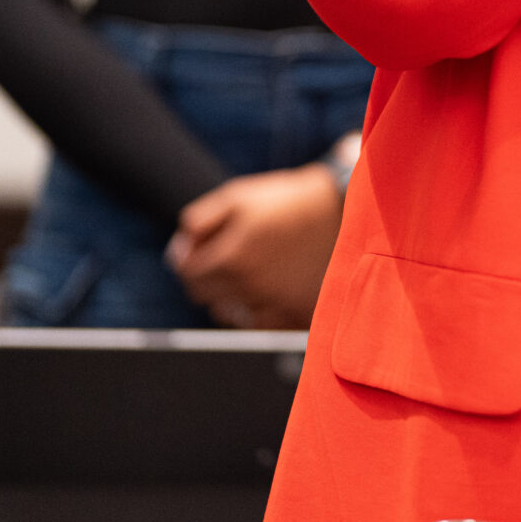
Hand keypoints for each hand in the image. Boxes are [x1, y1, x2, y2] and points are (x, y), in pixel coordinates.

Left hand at [167, 163, 344, 327]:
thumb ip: (199, 222)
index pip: (188, 274)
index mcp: (231, 257)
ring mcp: (273, 304)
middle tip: (226, 257)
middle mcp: (249, 286)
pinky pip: (260, 325)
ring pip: (231, 314)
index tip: (201, 249)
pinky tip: (268, 289)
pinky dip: (257, 311)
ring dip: (231, 296)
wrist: (342, 210)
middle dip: (208, 278)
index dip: (189, 259)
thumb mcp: (238, 196)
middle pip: (206, 297)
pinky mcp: (295, 314)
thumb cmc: (286, 200)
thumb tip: (178, 251)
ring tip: (251, 272)